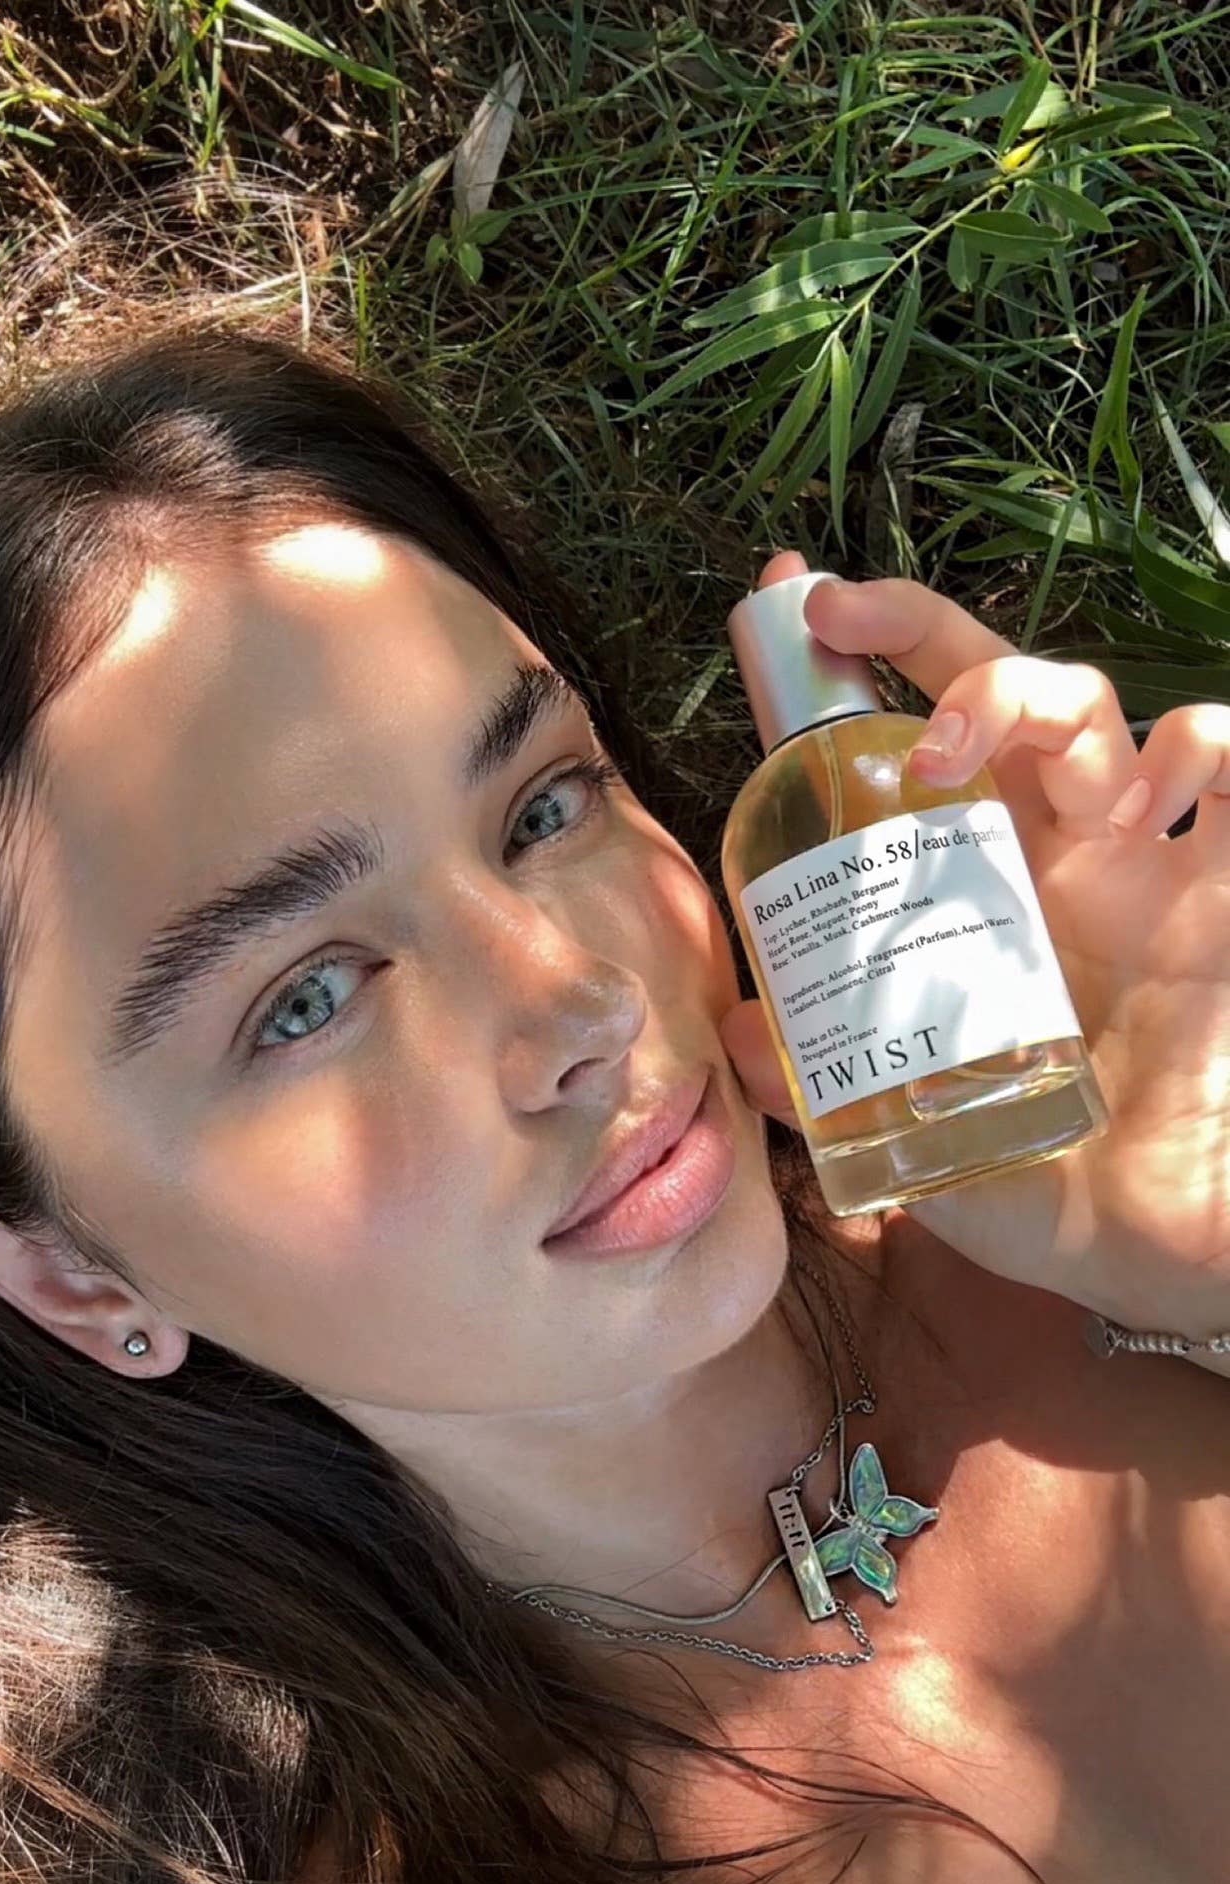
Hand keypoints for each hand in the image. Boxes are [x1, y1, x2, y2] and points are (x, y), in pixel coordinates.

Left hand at [721, 563, 1229, 1358]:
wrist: (1155, 1255)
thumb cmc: (1036, 1192)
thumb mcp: (906, 1136)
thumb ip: (821, 1084)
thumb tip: (730, 1034)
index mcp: (974, 894)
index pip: (912, 750)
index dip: (860, 666)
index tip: (792, 601)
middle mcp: (1055, 858)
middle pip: (1000, 689)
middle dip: (922, 629)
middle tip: (843, 615)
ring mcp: (1145, 866)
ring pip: (1095, 706)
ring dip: (1024, 696)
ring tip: (956, 756)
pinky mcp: (1229, 896)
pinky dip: (1200, 747)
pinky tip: (1151, 808)